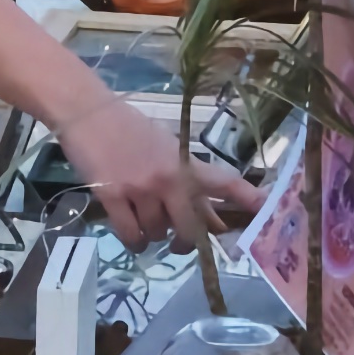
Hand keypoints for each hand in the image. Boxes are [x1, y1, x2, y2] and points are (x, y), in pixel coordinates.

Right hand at [53, 97, 262, 252]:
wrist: (86, 110)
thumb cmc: (125, 125)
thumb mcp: (164, 145)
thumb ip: (183, 176)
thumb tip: (200, 214)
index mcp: (185, 162)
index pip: (225, 182)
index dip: (249, 200)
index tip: (267, 211)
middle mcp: (169, 178)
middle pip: (191, 228)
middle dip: (186, 243)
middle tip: (179, 244)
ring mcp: (141, 188)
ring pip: (157, 234)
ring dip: (153, 237)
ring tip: (143, 223)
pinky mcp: (112, 196)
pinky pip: (131, 235)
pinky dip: (134, 241)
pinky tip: (132, 235)